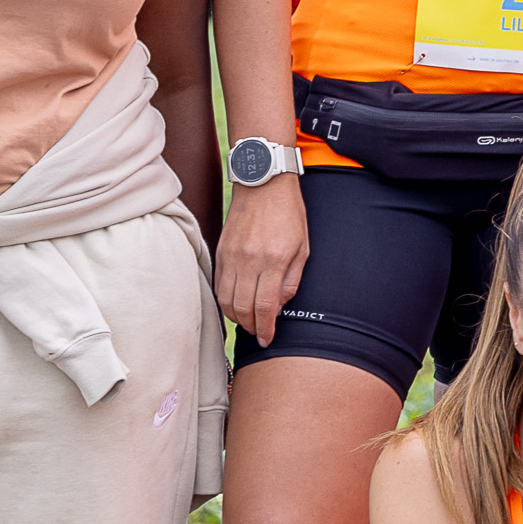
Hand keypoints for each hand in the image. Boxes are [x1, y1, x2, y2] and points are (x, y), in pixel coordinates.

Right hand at [213, 166, 310, 344]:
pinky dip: (225, 300)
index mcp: (274, 260)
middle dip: (250, 326)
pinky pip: (219, 285)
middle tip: (258, 332)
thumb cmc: (289, 214)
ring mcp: (231, 256)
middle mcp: (249, 261)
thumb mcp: (303, 247)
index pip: (265, 306)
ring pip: (226, 300)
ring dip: (236, 316)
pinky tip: (235, 304)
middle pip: (242, 308)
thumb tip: (279, 306)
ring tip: (248, 320)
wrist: (263, 184)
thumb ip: (292, 279)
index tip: (267, 339)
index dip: (265, 328)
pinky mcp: (221, 251)